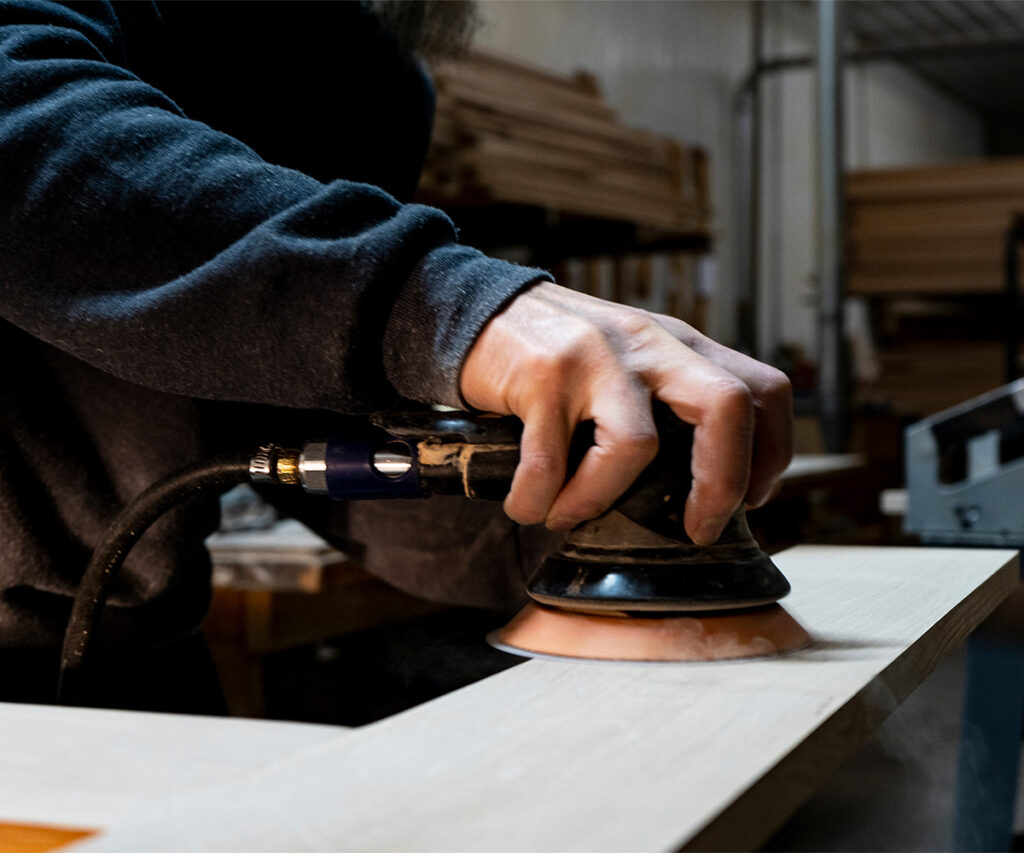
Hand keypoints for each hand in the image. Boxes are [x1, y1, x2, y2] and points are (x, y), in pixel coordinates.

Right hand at [460, 282, 791, 544]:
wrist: (479, 311)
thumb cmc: (561, 354)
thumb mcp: (631, 362)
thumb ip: (668, 402)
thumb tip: (698, 488)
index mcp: (681, 345)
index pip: (764, 390)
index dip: (771, 454)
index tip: (751, 501)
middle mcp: (649, 343)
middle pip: (726, 407)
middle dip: (722, 484)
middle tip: (697, 530)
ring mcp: (596, 355)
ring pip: (635, 445)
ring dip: (600, 500)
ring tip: (568, 516)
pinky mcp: (543, 373)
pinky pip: (550, 461)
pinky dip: (538, 499)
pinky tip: (528, 505)